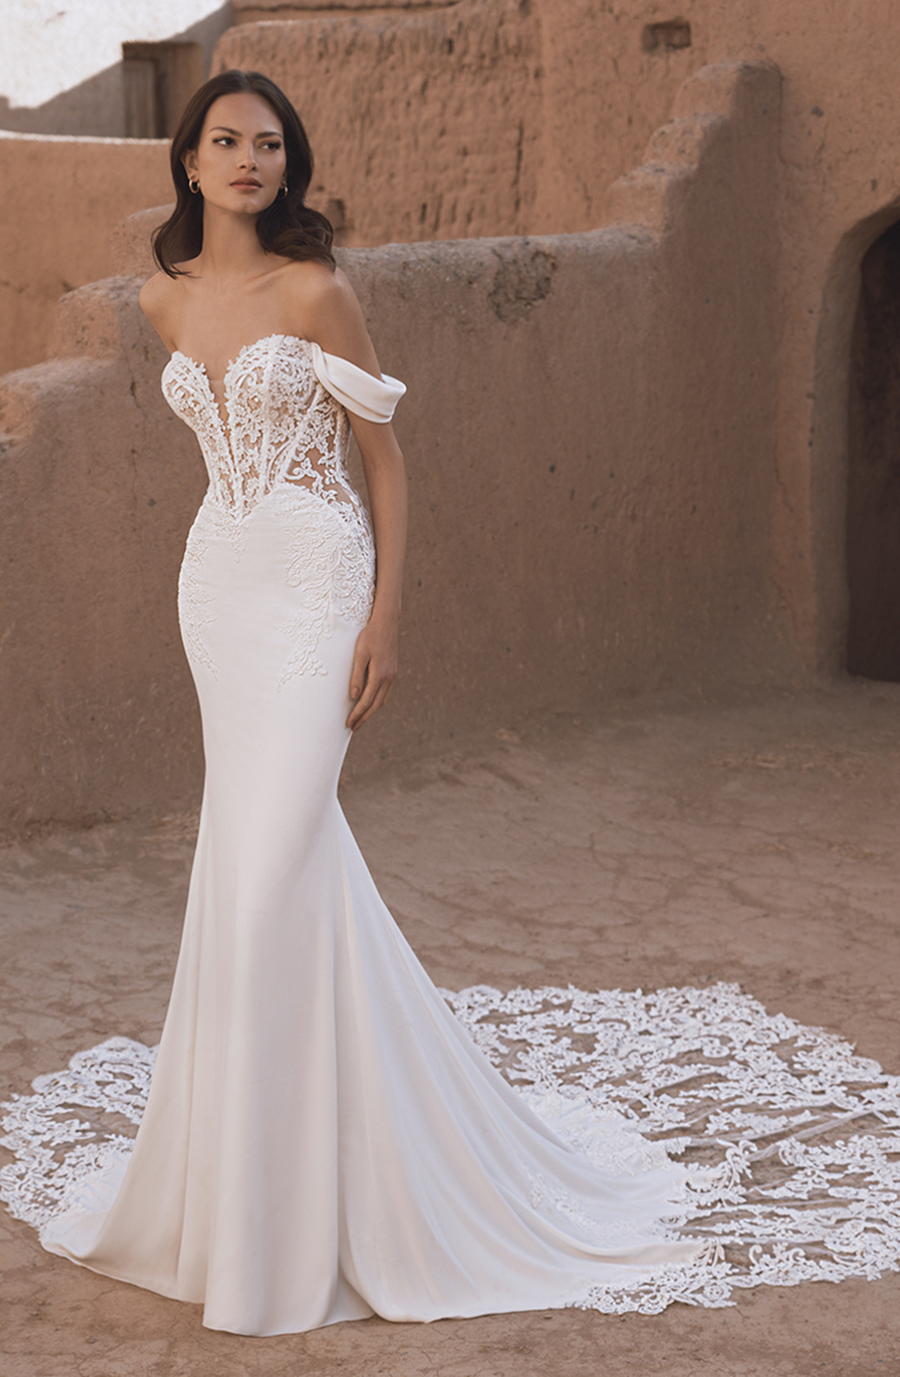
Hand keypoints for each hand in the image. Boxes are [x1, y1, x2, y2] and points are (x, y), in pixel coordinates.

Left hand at [346, 614, 397, 730]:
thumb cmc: (369, 636)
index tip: (348, 723)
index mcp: (379, 675)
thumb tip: (354, 696)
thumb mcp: (359, 654)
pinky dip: (377, 702)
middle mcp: (388, 678)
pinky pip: (385, 693)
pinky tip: (370, 703)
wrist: (386, 623)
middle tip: (353, 728)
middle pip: (375, 705)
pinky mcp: (392, 671)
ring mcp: (392, 675)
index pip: (366, 701)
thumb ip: (357, 676)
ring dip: (371, 712)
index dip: (357, 714)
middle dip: (364, 718)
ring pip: (382, 700)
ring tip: (361, 719)